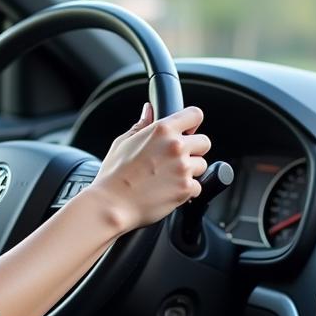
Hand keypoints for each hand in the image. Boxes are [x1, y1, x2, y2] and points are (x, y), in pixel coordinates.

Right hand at [88, 103, 209, 235]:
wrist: (111, 204)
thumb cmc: (113, 176)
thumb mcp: (123, 143)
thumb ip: (141, 125)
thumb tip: (149, 110)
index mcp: (162, 130)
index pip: (194, 115)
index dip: (192, 123)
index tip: (188, 130)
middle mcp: (175, 147)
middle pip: (204, 142)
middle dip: (193, 150)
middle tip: (175, 159)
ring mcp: (183, 168)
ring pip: (201, 165)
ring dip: (190, 171)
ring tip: (168, 177)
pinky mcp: (186, 188)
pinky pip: (197, 187)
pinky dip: (186, 190)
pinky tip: (168, 190)